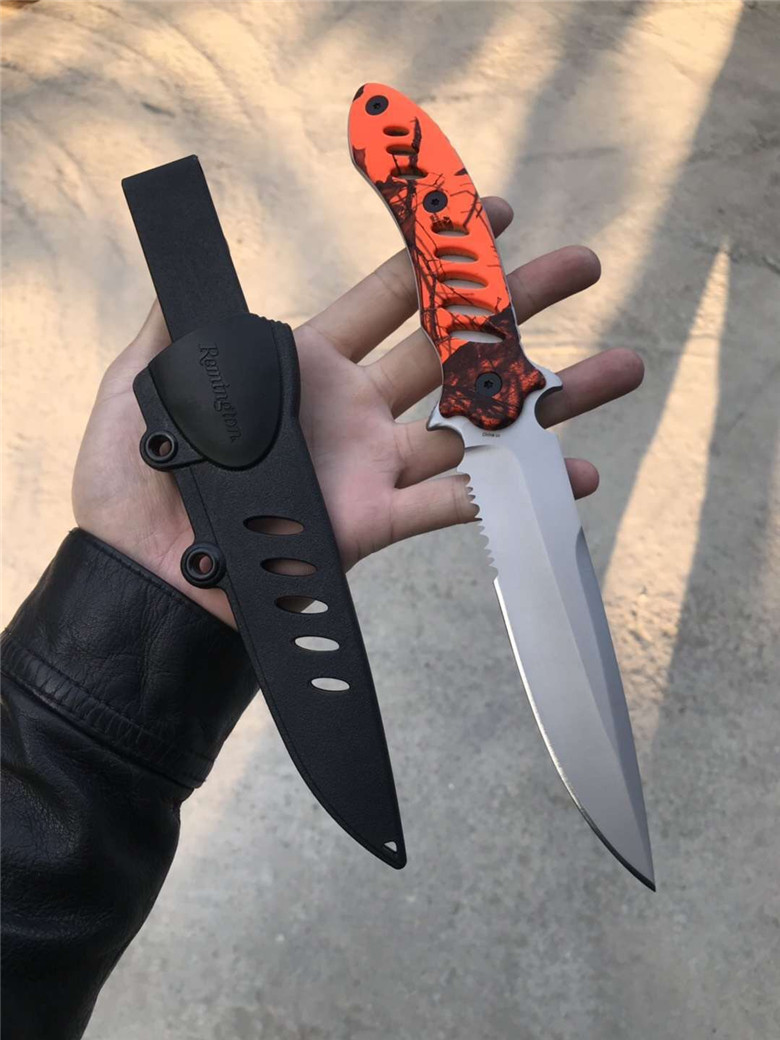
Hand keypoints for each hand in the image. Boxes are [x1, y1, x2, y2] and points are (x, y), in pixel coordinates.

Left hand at [73, 198, 642, 628]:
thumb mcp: (144, 381)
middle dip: (519, 305)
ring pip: (473, 422)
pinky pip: (453, 503)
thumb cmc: (136, 480)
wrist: (143, 575)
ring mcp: (371, 466)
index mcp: (305, 365)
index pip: (390, 297)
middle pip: (452, 347)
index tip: (491, 213)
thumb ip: (177, 322)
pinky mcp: (373, 523)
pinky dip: (512, 492)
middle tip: (583, 267)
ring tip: (620, 367)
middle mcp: (353, 410)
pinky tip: (574, 474)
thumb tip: (185, 261)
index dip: (441, 255)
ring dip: (547, 398)